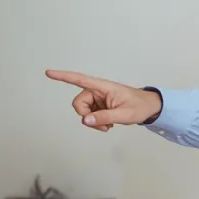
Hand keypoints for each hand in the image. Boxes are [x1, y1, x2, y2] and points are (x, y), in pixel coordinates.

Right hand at [45, 70, 161, 131]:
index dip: (63, 76)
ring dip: (93, 121)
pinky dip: (97, 122)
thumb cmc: (139, 106)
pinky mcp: (99, 105)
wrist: (149, 108)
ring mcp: (97, 98)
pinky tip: (109, 123)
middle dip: (87, 116)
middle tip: (103, 125)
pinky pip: (90, 116)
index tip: (48, 73)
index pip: (80, 79)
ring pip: (83, 111)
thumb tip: (85, 120)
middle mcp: (97, 90)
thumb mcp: (125, 114)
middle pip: (78, 103)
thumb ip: (105, 117)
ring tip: (109, 125)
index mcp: (103, 87)